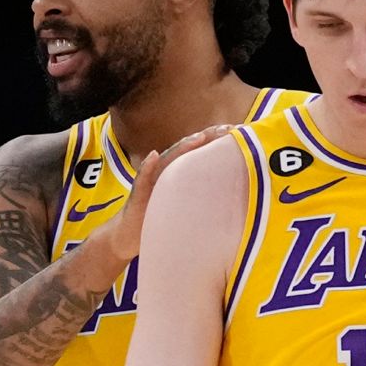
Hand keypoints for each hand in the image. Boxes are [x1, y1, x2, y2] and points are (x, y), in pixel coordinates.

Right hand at [98, 125, 234, 265]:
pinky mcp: (138, 193)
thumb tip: (229, 192)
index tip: (237, 132)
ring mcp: (151, 180)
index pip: (200, 151)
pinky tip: (153, 155)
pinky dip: (147, 166)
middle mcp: (166, 171)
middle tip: (228, 129)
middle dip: (208, 136)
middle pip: (188, 149)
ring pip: (168, 159)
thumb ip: (201, 195)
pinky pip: (143, 178)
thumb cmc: (159, 220)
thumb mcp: (185, 207)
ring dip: (182, 147)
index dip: (217, 140)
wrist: (128, 237)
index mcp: (179, 173)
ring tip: (199, 137)